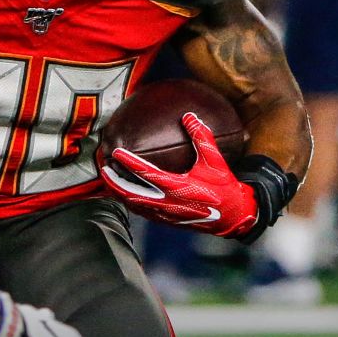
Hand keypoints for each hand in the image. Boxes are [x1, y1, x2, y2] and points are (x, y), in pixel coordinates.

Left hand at [100, 112, 257, 237]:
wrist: (234, 216)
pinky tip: (125, 192)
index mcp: (178, 187)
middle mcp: (168, 203)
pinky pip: (142, 211)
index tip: (116, 152)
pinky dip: (130, 201)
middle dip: (114, 183)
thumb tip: (189, 115)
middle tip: (103, 169)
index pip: (146, 174)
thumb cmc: (224, 187)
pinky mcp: (167, 221)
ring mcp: (166, 215)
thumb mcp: (215, 161)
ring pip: (134, 205)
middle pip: (131, 194)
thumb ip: (202, 137)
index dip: (129, 163)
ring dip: (119, 192)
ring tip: (109, 180)